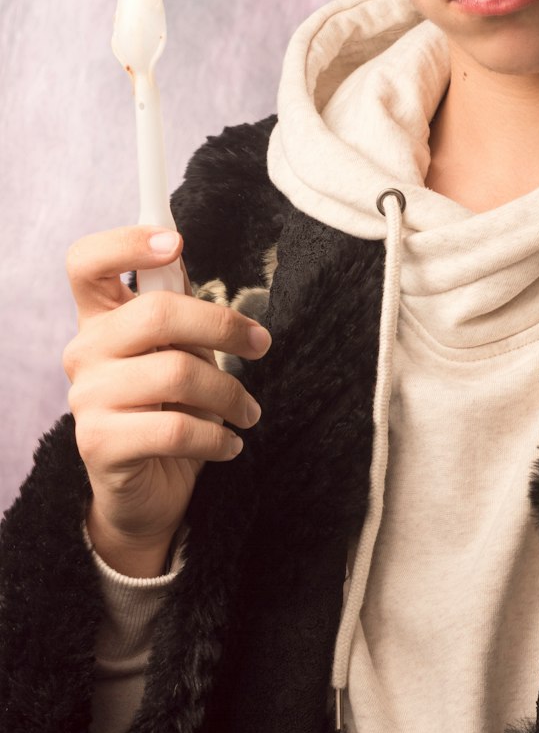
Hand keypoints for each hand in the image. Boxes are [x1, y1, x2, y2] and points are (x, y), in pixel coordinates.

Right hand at [64, 227, 270, 575]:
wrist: (147, 490)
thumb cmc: (170, 411)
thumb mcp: (180, 355)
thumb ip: (186, 319)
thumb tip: (218, 294)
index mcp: (101, 319)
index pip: (86, 263)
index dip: (126, 242)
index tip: (176, 242)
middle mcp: (84, 352)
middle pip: (155, 313)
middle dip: (223, 326)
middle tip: (260, 345)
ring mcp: (86, 398)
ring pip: (177, 373)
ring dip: (231, 393)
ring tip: (249, 412)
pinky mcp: (100, 444)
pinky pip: (176, 430)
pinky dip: (218, 438)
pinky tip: (231, 445)